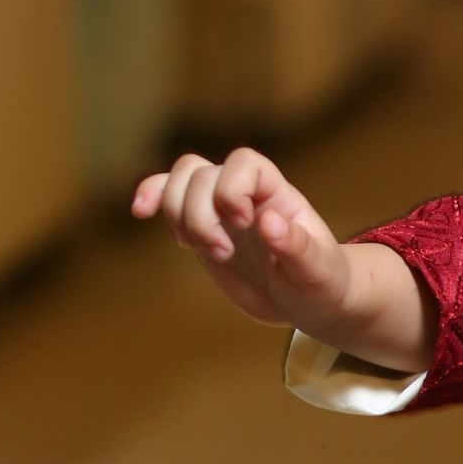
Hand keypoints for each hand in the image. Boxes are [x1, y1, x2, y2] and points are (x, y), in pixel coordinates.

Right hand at [132, 148, 350, 329]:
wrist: (309, 301)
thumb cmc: (322, 283)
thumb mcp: (318, 271)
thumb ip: (297, 246)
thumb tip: (269, 220)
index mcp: (279, 195)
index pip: (245, 162)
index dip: (232, 188)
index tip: (244, 223)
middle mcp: (247, 196)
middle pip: (203, 174)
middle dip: (201, 216)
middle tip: (223, 253)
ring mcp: (221, 211)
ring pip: (181, 180)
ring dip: (177, 214)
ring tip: (202, 249)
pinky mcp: (203, 230)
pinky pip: (168, 198)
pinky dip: (151, 196)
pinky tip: (141, 212)